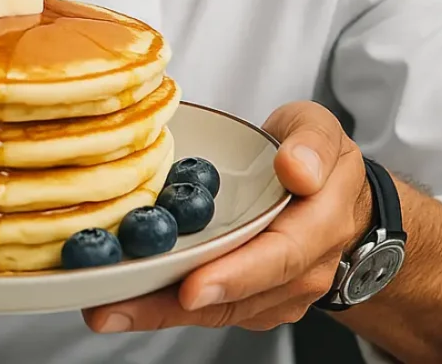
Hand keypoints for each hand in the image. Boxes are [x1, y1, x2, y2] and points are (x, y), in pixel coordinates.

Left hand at [84, 100, 371, 333]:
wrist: (335, 194)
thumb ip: (312, 144)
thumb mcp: (320, 129)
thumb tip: (296, 169)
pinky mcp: (251, 297)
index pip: (280, 256)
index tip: (191, 286)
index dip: (235, 273)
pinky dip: (165, 307)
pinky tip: (124, 303)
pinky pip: (209, 307)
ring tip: (106, 308)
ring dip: (159, 312)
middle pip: (237, 295)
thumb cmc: (317, 157)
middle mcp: (300, 269)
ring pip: (217, 309)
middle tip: (119, 306)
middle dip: (174, 305)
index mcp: (320, 224)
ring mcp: (275, 291)